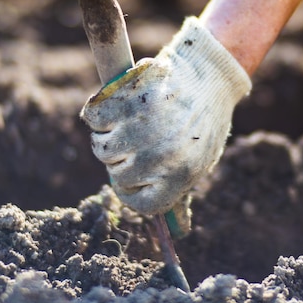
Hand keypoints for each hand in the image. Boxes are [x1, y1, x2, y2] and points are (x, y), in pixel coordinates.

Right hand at [80, 17, 250, 226]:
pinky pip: (93, 116)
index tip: (133, 176)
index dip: (132, 191)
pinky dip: (99, 111)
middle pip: (115, 173)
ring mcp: (140, 127)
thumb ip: (180, 189)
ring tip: (133, 118)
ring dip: (109, 134)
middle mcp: (158, 156)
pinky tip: (119, 103)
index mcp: (180, 175)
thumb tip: (178, 231)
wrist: (208, 71)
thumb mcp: (200, 158)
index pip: (140, 204)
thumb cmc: (204, 117)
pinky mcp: (126, 99)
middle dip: (122, 157)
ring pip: (101, 147)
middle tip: (140, 135)